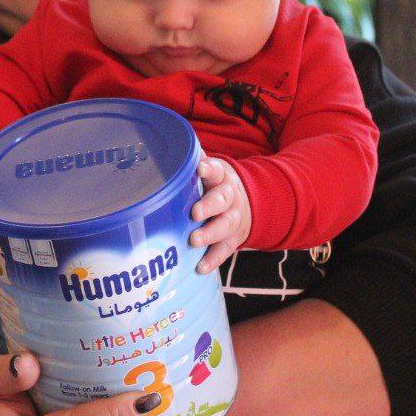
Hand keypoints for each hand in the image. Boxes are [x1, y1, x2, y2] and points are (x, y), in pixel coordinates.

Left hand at [189, 158, 251, 273]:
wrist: (246, 205)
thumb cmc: (214, 186)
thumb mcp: (208, 171)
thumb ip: (190, 164)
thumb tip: (169, 149)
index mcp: (220, 177)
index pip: (216, 170)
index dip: (208, 169)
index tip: (199, 169)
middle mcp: (229, 197)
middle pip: (222, 199)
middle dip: (209, 206)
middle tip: (194, 213)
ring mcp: (233, 219)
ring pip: (226, 225)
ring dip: (210, 233)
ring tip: (194, 240)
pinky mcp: (233, 239)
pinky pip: (225, 250)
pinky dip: (213, 259)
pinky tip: (200, 267)